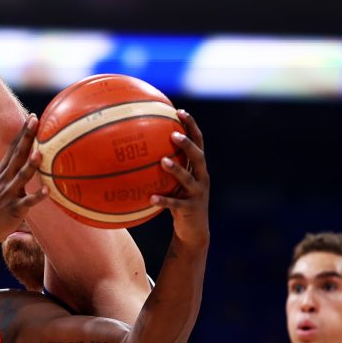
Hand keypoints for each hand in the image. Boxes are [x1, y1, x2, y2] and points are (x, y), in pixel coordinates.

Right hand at [0, 115, 48, 264]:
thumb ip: (6, 175)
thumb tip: (17, 165)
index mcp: (1, 174)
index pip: (13, 149)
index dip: (22, 133)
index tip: (32, 117)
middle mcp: (5, 180)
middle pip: (17, 155)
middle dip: (27, 137)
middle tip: (35, 120)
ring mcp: (9, 194)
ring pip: (22, 176)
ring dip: (31, 165)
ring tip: (40, 153)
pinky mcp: (14, 209)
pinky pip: (28, 202)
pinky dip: (38, 196)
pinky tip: (48, 191)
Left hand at [152, 110, 209, 247]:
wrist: (194, 230)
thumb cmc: (180, 201)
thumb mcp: (175, 182)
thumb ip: (166, 165)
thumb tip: (140, 148)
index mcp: (198, 168)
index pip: (198, 142)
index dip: (191, 126)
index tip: (180, 111)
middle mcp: (201, 178)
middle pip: (198, 156)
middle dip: (187, 144)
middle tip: (173, 134)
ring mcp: (197, 194)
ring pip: (188, 179)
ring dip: (176, 169)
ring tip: (162, 161)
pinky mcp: (190, 209)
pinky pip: (175, 204)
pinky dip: (164, 200)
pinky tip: (151, 198)